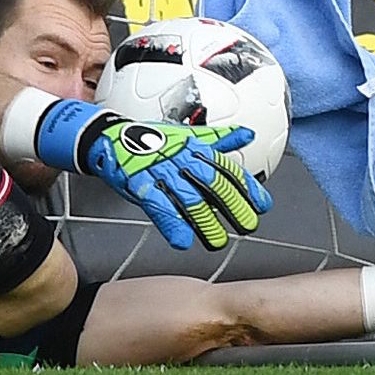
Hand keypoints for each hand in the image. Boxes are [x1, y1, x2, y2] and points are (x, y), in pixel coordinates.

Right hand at [44, 102, 270, 250]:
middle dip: (233, 205)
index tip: (263, 205)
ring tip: (218, 241)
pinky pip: (158, 205)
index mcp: (197, 148)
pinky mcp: (140, 184)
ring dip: (205, 221)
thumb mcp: (190, 136)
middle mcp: (183, 159)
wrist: (111, 137)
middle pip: (214, 183)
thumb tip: (248, 134)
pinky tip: (182, 240)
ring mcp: (162, 171)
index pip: (228, 169)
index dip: (248, 187)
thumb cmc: (154, 140)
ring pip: (188, 198)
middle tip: (248, 225)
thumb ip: (220, 139)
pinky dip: (170, 223)